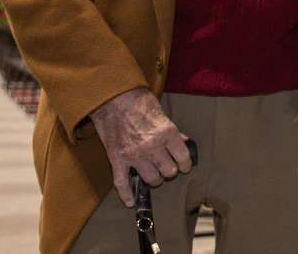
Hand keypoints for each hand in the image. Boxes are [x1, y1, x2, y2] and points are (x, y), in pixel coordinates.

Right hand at [88, 87, 192, 205]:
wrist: (111, 96)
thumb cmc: (137, 100)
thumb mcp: (161, 111)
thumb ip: (172, 130)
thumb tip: (183, 142)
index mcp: (166, 132)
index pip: (183, 157)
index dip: (185, 163)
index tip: (184, 164)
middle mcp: (152, 146)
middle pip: (169, 171)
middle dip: (170, 170)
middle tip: (167, 165)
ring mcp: (134, 155)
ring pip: (152, 179)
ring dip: (155, 178)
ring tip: (154, 173)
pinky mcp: (117, 159)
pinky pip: (122, 183)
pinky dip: (126, 195)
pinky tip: (131, 201)